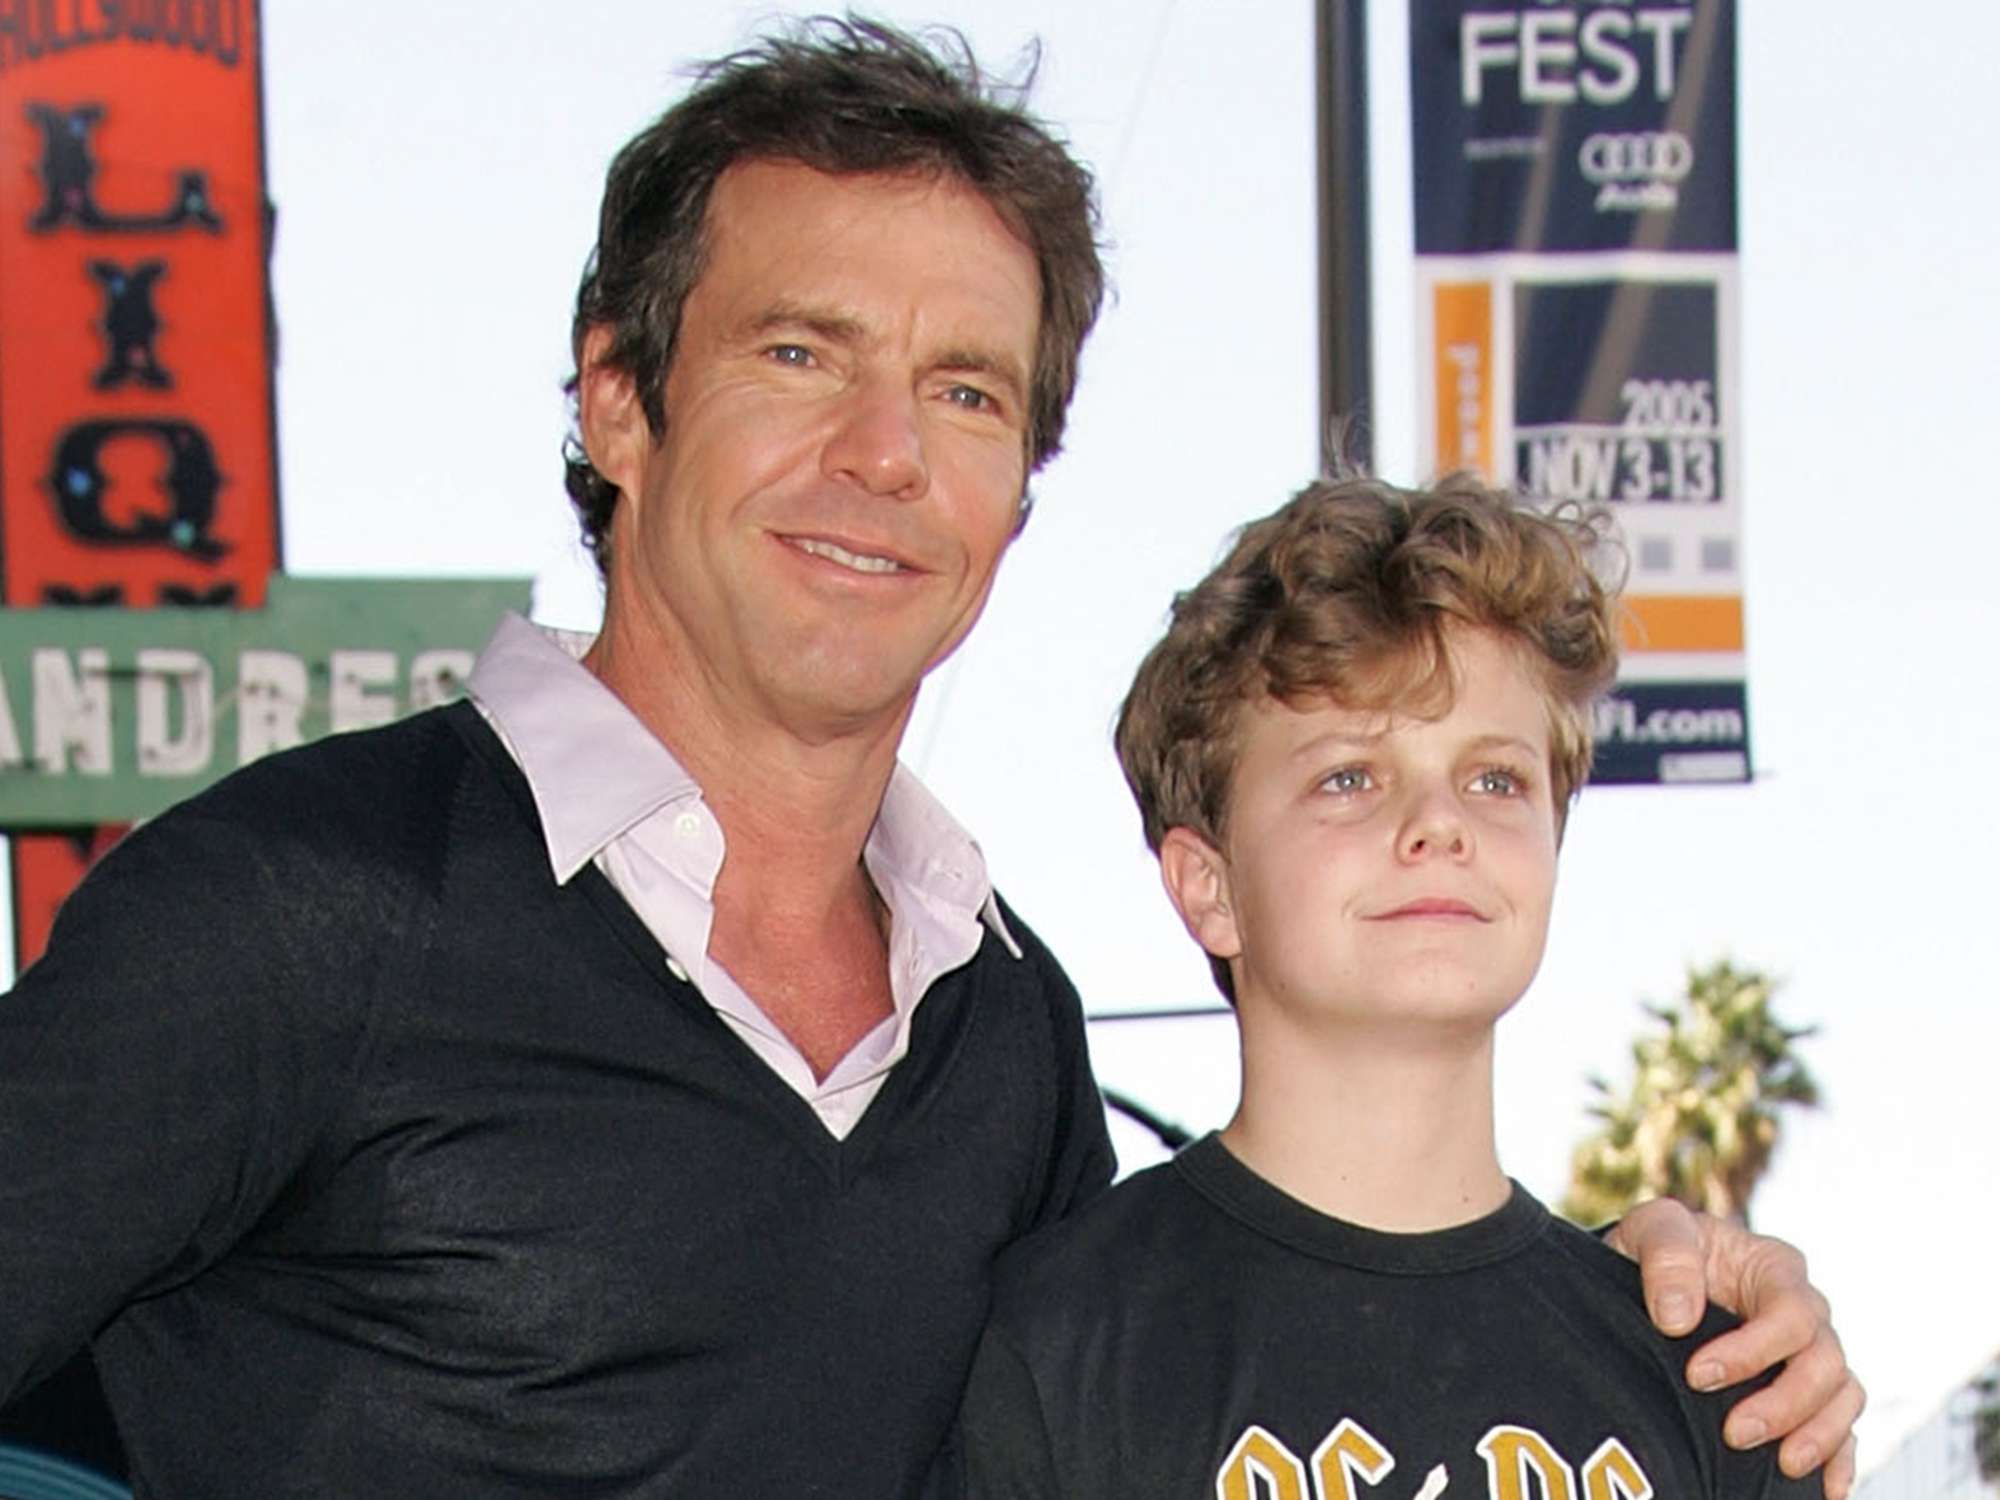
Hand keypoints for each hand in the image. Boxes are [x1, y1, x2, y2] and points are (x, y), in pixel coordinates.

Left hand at [1604, 1199, 1864, 1499]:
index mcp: (1775, 1269)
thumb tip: (1679, 1319)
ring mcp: (1808, 1355)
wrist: (1645, 1279)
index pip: (1792, 1314)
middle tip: (1734, 1432)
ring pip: (1842, 1397)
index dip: (1754, 1351)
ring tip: (1780, 1464)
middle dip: (1784, 1403)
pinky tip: (1823, 1489)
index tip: (1698, 1375)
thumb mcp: (1652, 1229)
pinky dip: (1839, 1458)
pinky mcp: (1805, 1393)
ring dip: (1816, 1435)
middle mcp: (1805, 1312)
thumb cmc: (1657, 1249)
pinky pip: (1842, 1427)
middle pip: (1826, 1363)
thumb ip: (1667, 1258)